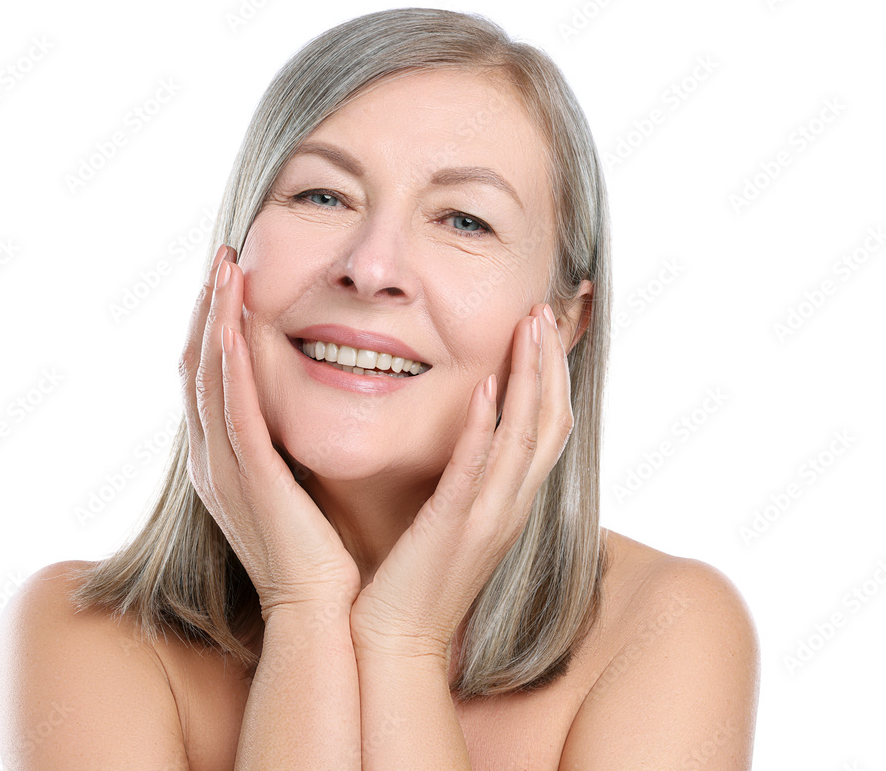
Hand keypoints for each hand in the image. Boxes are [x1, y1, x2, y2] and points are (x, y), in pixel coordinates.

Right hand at [179, 245, 361, 621]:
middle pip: (198, 369)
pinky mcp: (248, 478)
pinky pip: (234, 408)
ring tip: (226, 271)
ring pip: (210, 378)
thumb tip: (294, 420)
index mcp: (222, 463)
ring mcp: (223, 470)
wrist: (319, 614)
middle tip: (221, 262)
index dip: (214, 329)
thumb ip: (284, 452)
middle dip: (206, 312)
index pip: (210, 380)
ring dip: (214, 321)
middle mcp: (210, 461)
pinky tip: (236, 323)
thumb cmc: (316, 557)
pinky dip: (231, 363)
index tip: (230, 285)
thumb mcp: (293, 493)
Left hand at [349, 302, 573, 660]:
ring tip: (529, 327)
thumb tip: (466, 429)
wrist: (397, 641)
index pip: (549, 426)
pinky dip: (488, 429)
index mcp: (510, 501)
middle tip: (546, 310)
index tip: (545, 325)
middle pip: (553, 422)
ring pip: (528, 438)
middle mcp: (511, 505)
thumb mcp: (451, 519)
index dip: (554, 375)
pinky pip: (479, 472)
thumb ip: (464, 475)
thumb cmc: (415, 577)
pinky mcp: (456, 529)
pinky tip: (487, 389)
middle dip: (552, 363)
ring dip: (532, 380)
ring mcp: (489, 518)